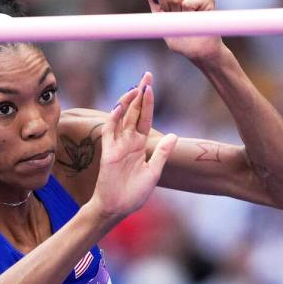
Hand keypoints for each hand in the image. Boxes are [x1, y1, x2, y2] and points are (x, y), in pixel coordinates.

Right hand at [90, 72, 177, 221]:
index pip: (144, 118)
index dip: (148, 102)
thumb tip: (174, 135)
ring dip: (128, 102)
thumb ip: (162, 153)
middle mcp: (128, 142)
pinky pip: (109, 132)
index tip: (152, 85)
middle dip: (140, 94)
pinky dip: (114, 119)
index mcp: (140, 145)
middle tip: (147, 75)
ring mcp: (117, 145)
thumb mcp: (154, 172)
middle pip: (134, 112)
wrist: (117, 208)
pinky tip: (121, 107)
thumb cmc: (134, 194)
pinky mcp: (108, 152)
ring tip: (137, 87)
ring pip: (122, 118)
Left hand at [145, 0, 224, 61]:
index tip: (165, 15)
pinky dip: (189, 16)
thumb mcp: (159, 16)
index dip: (157, 4)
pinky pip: (188, 4)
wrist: (196, 50)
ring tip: (188, 21)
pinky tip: (197, 19)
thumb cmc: (178, 36)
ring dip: (179, 15)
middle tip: (178, 20)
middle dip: (166, 10)